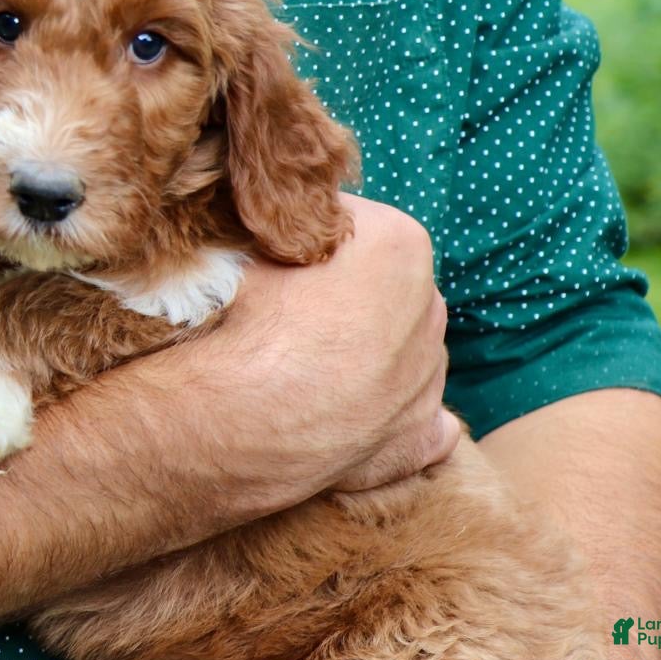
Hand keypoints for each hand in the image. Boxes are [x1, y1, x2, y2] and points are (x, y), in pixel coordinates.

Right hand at [206, 194, 458, 500]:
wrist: (230, 423)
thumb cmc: (238, 324)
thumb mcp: (246, 244)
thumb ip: (279, 228)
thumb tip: (273, 221)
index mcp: (398, 245)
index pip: (351, 223)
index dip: (306, 242)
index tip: (272, 262)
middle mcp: (429, 307)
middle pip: (385, 287)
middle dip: (346, 296)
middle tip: (283, 317)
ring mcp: (430, 377)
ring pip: (400, 350)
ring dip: (364, 354)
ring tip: (302, 371)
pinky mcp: (422, 438)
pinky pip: (417, 418)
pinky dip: (388, 416)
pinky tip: (342, 414)